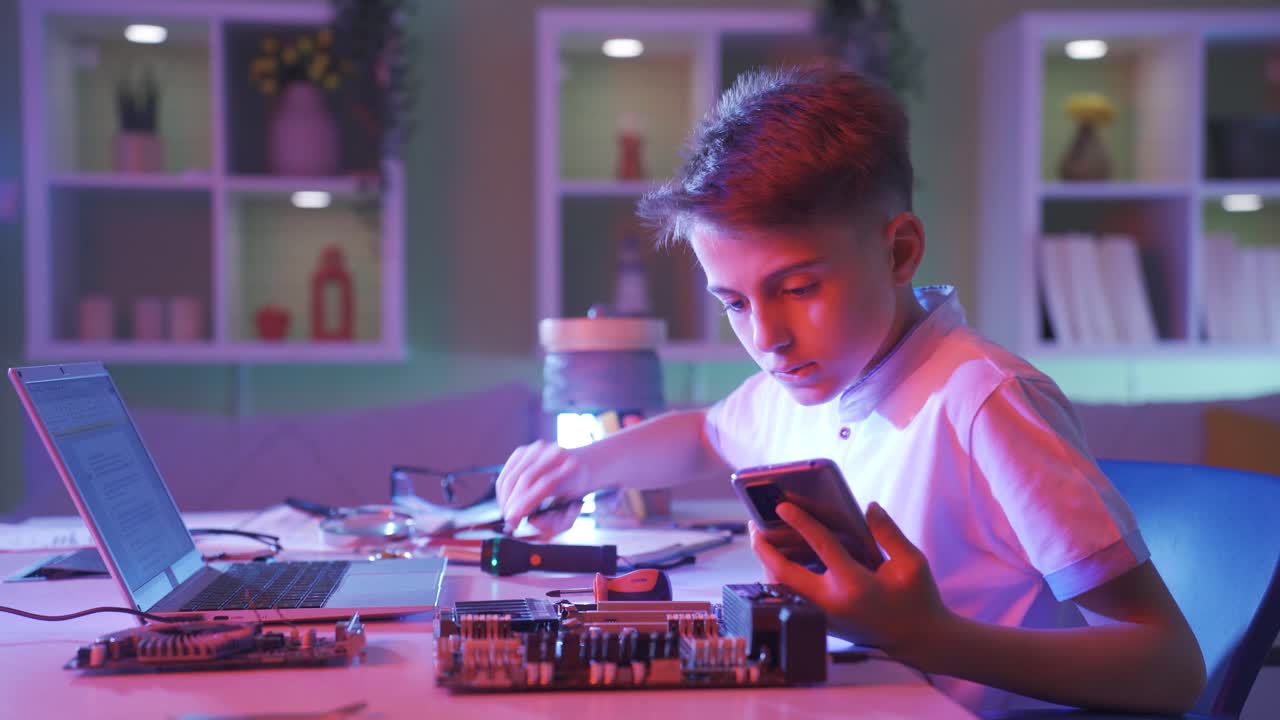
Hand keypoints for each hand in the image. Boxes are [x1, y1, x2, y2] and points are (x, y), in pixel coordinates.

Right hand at [495, 439, 588, 535]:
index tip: (515, 520)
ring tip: (508, 513)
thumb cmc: (574, 492)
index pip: (546, 484)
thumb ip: (555, 520)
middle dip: (513, 502)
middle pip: (526, 478)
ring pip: (513, 475)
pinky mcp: (523, 450)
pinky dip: (502, 489)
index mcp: (572, 468)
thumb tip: (532, 521)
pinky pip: (506, 472)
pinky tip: (506, 501)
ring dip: (505, 498)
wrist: (578, 465)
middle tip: (509, 521)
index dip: (526, 503)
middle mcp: (555, 454)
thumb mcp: (572, 510)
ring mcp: (537, 449)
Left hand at [749, 501, 951, 661]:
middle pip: (783, 574)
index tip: (783, 506)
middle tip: (754, 525)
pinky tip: (781, 557)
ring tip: (763, 538)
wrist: (918, 640)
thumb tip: (868, 507)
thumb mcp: (912, 563)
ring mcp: (824, 616)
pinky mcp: (822, 622)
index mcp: (855, 585)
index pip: (821, 547)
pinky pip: (792, 596)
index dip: (801, 523)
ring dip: (768, 564)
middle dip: (764, 549)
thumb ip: (888, 533)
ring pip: (782, 589)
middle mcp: (832, 603)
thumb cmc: (917, 598)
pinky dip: (782, 576)